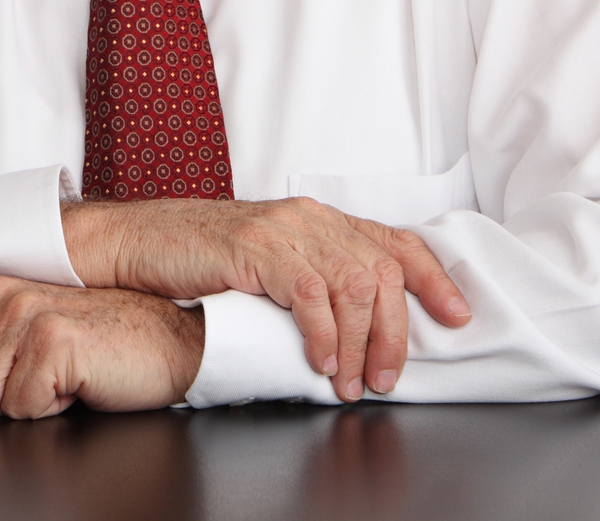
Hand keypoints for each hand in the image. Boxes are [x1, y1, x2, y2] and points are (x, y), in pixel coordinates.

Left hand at [0, 275, 203, 418]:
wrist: (165, 341)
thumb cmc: (94, 345)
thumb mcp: (9, 350)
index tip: (5, 377)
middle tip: (35, 379)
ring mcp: (25, 315)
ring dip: (20, 405)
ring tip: (54, 379)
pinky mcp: (54, 341)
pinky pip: (20, 408)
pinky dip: (50, 408)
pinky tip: (76, 382)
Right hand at [63, 197, 470, 402]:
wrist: (142, 241)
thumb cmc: (202, 260)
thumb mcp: (271, 263)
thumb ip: (313, 279)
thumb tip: (358, 327)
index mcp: (319, 219)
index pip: (394, 241)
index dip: (434, 278)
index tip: (457, 315)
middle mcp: (310, 218)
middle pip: (382, 271)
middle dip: (395, 332)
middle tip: (386, 377)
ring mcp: (283, 229)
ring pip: (353, 284)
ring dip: (360, 343)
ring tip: (350, 382)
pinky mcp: (255, 247)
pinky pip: (308, 292)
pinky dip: (322, 333)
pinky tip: (320, 360)